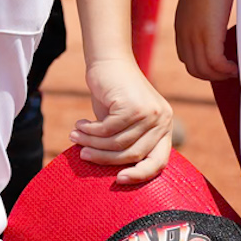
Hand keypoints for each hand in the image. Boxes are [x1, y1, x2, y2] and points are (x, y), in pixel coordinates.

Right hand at [73, 57, 174, 184]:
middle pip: (134, 154)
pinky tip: (79, 125)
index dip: (140, 176)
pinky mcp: (133, 106)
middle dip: (105, 158)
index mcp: (164, 128)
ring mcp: (150, 113)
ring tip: (76, 137)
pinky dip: (90, 131)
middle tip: (83, 155)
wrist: (109, 60)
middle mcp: (162, 121)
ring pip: (118, 143)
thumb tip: (113, 173)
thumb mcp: (123, 123)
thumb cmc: (114, 94)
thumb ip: (124, 144)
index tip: (118, 180)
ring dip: (92, 143)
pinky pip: (108, 130)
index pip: (159, 162)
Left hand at [174, 0, 237, 82]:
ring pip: (204, 70)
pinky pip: (216, 64)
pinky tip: (236, 66)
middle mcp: (184, 34)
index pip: (186, 58)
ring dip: (221, 74)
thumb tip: (219, 11)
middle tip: (230, 71)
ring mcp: (194, 36)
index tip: (220, 64)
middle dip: (212, 75)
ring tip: (235, 70)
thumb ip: (206, 10)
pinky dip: (226, 69)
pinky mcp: (208, 35)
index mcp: (181, 26)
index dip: (203, 65)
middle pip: (193, 69)